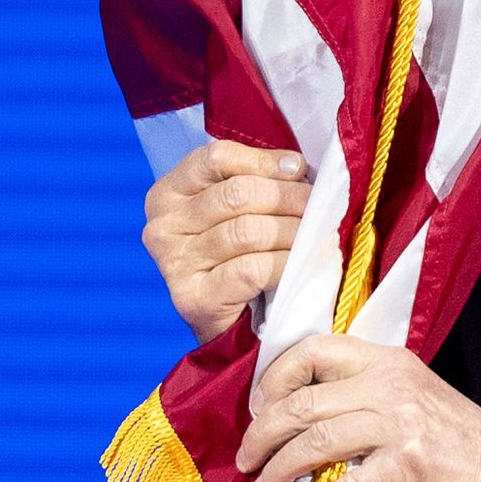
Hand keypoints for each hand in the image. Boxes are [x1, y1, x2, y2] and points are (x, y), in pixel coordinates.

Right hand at [141, 141, 310, 344]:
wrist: (232, 324)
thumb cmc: (239, 256)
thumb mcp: (237, 210)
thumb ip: (256, 179)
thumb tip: (295, 165)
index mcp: (168, 193)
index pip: (216, 157)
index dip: (264, 160)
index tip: (297, 170)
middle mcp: (162, 226)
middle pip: (238, 194)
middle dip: (289, 197)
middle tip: (318, 206)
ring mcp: (174, 264)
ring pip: (250, 231)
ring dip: (293, 231)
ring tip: (315, 234)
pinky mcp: (194, 298)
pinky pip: (253, 269)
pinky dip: (285, 263)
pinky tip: (298, 264)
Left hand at [237, 334, 480, 481]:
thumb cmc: (457, 445)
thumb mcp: (410, 399)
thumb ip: (363, 397)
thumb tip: (300, 419)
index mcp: (389, 361)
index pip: (316, 349)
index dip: (277, 376)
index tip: (259, 406)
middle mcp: (390, 384)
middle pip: (304, 400)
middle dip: (263, 432)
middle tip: (246, 458)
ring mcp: (399, 424)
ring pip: (314, 440)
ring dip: (277, 469)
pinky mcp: (405, 467)